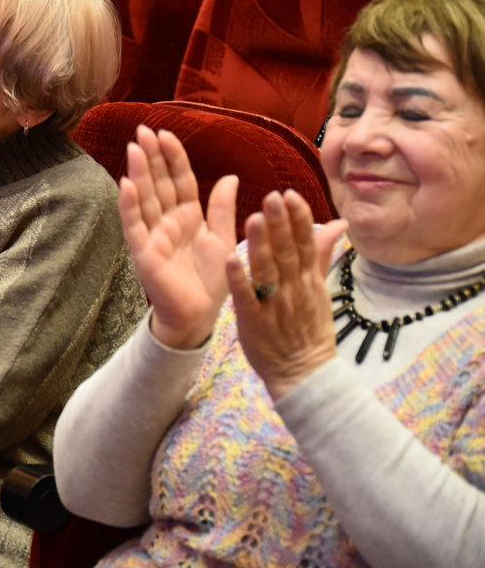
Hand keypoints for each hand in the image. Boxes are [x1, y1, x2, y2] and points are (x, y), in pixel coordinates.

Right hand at [118, 126, 237, 348]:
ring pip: (145, 197)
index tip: (165, 133)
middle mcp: (167, 221)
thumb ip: (223, 208)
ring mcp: (153, 235)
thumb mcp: (223, 238)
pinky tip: (126, 183)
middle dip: (150, 156)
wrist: (200, 315)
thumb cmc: (212, 280)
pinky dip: (129, 205)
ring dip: (138, 172)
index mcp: (188, 215)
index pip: (179, 179)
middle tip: (142, 130)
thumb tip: (229, 177)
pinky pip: (134, 225)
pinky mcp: (143, 252)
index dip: (172, 157)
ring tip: (133, 147)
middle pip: (158, 182)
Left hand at [227, 190, 347, 400]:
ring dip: (261, 245)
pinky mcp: (253, 321)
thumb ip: (323, 255)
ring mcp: (274, 305)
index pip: (307, 244)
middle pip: (289, 252)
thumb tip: (338, 224)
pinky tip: (229, 258)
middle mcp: (294, 289)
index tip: (290, 194)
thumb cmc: (310, 329)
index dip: (299, 219)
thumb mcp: (321, 290)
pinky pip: (245, 297)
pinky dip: (238, 278)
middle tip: (273, 196)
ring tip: (253, 218)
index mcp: (309, 280)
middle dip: (281, 223)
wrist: (304, 373)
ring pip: (268, 271)